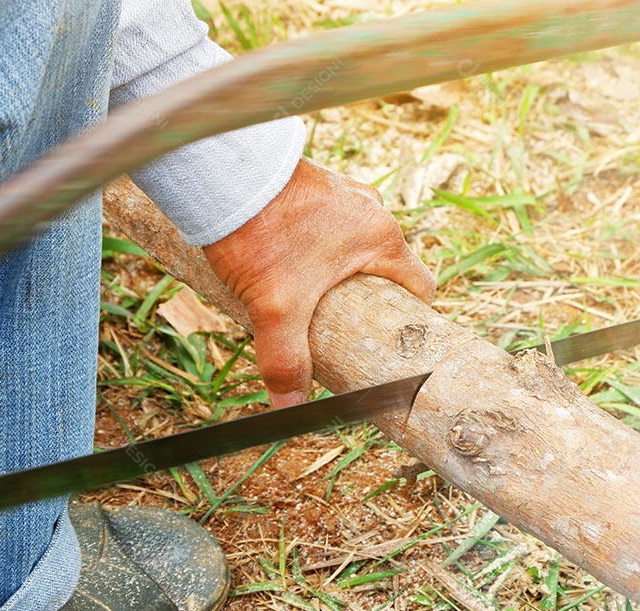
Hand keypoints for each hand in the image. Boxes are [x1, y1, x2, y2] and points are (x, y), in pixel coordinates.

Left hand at [203, 158, 434, 407]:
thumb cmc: (260, 230)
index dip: (410, 319)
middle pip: (383, 269)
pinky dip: (313, 248)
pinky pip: (325, 226)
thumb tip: (289, 408)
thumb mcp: (277, 306)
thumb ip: (286, 359)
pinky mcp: (312, 186)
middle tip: (340, 329)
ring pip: (352, 246)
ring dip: (336, 273)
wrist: (220, 173)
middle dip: (365, 300)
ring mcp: (342, 194)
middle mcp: (370, 211)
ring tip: (308, 299)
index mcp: (381, 237)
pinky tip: (284, 265)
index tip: (389, 343)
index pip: (419, 287)